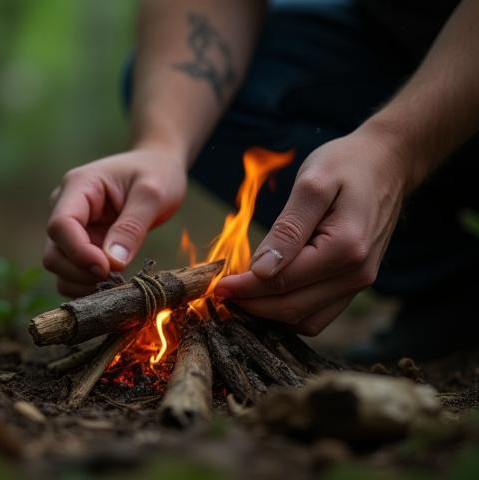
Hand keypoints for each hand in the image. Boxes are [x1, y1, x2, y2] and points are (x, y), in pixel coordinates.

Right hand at [44, 147, 187, 296]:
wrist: (158, 168)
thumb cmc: (157, 174)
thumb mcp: (152, 194)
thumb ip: (132, 226)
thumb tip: (113, 263)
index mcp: (78, 186)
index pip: (60, 225)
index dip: (79, 252)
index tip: (107, 268)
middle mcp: (66, 207)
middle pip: (54, 252)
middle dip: (81, 272)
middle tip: (118, 278)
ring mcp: (71, 228)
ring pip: (58, 267)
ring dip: (83, 283)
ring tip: (117, 282)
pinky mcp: (80, 244)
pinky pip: (71, 273)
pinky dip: (86, 285)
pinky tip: (112, 284)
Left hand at [215, 128, 410, 335]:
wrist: (387, 163)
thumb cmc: (347, 164)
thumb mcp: (312, 184)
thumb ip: (287, 229)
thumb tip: (260, 271)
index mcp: (344, 249)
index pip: (282, 283)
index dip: (244, 287)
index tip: (216, 285)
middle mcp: (355, 274)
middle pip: (291, 309)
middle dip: (251, 305)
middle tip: (221, 293)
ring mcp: (358, 283)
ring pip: (305, 320)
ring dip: (269, 315)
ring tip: (240, 296)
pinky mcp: (354, 284)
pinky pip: (318, 314)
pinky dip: (289, 312)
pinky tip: (266, 296)